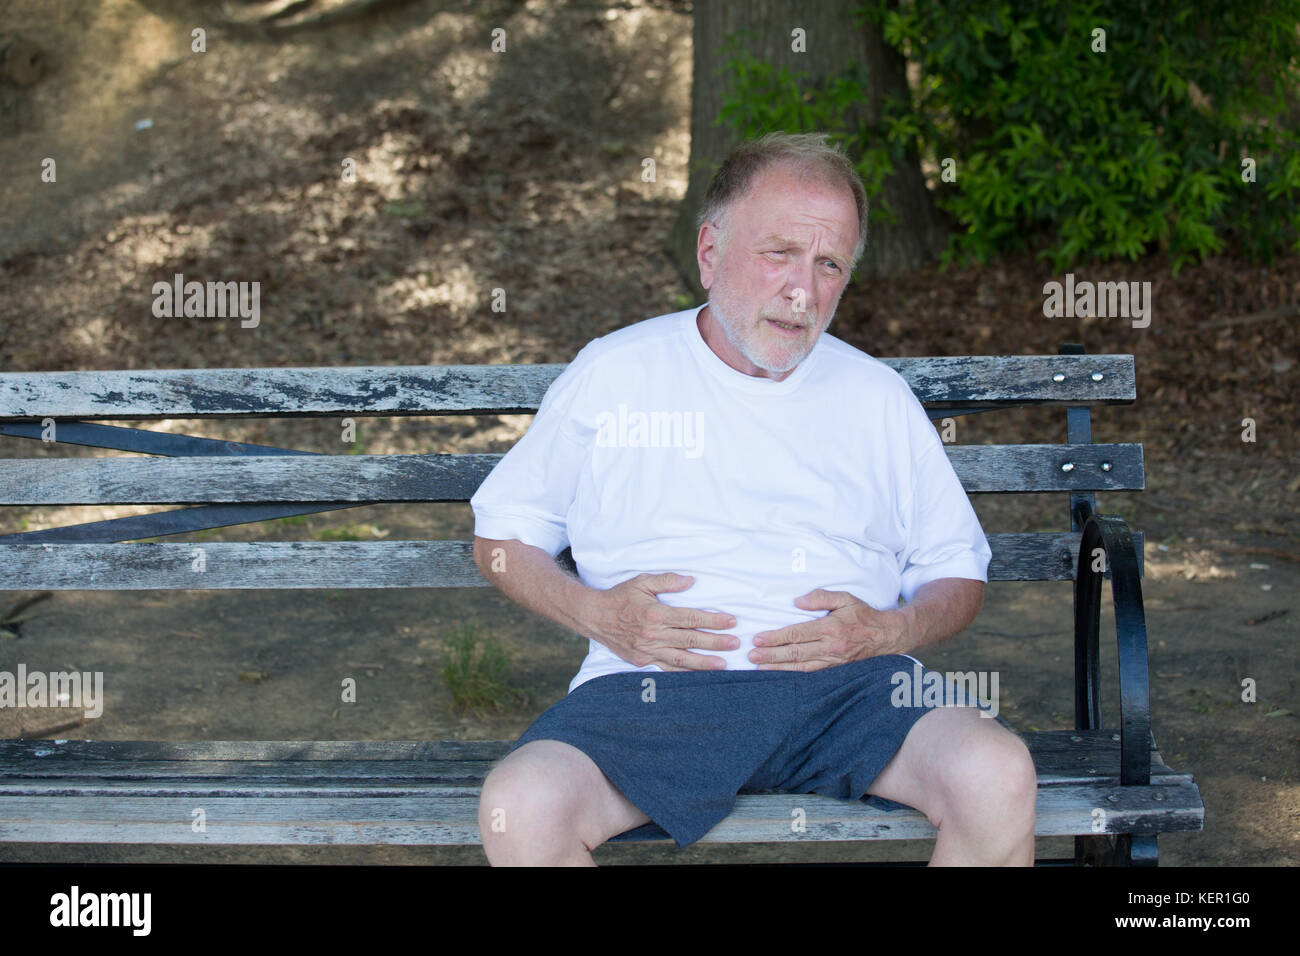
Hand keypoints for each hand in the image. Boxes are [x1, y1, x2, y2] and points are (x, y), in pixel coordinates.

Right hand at [582, 572, 739, 670]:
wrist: (594, 617)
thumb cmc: (620, 597)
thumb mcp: (642, 582)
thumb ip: (667, 581)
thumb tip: (691, 581)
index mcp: (655, 614)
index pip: (690, 618)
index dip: (713, 621)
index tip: (731, 622)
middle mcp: (652, 635)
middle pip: (690, 640)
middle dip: (715, 642)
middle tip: (735, 644)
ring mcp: (647, 651)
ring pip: (680, 660)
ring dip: (703, 663)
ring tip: (723, 665)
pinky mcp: (641, 661)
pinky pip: (666, 669)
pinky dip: (684, 673)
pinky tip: (698, 674)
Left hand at [748, 588, 910, 671]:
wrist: (888, 635)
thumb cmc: (864, 615)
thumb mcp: (845, 598)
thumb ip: (821, 597)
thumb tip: (797, 602)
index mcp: (831, 628)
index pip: (797, 633)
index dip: (776, 637)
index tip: (759, 639)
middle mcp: (831, 647)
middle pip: (796, 653)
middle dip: (772, 655)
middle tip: (752, 656)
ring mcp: (833, 660)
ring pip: (802, 667)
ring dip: (779, 668)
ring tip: (760, 669)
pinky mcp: (836, 669)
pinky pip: (812, 674)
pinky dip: (795, 675)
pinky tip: (782, 676)